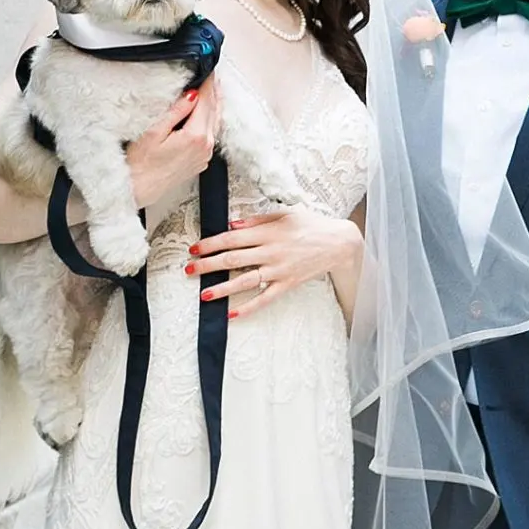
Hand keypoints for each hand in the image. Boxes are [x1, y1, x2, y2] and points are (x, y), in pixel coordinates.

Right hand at [125, 80, 220, 222]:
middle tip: (212, 73)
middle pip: (214, 110)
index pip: (206, 101)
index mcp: (196, 137)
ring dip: (215, 104)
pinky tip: (206, 112)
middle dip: (214, 90)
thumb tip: (192, 94)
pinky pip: (212, 134)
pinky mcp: (201, 161)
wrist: (138, 190)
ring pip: (216, 122)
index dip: (208, 82)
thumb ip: (176, 111)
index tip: (209, 68)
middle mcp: (205, 147)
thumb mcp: (154, 132)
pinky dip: (211, 118)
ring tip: (212, 88)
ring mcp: (205, 155)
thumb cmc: (140, 165)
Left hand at [188, 205, 363, 317]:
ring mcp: (279, 270)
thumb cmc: (312, 224)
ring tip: (204, 294)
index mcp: (268, 232)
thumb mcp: (285, 214)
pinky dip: (249, 307)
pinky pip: (265, 298)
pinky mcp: (288, 284)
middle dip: (208, 265)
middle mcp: (271, 251)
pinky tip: (232, 314)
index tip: (194, 248)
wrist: (339, 243)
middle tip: (188, 270)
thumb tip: (232, 225)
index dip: (211, 243)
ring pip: (245, 281)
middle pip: (233, 260)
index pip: (232, 239)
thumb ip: (257, 219)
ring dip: (222, 288)